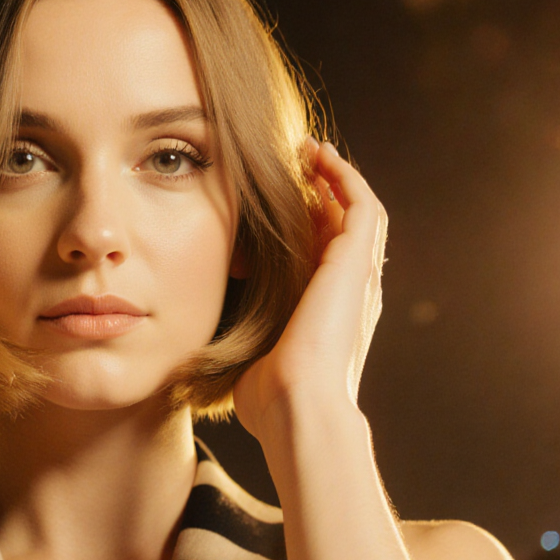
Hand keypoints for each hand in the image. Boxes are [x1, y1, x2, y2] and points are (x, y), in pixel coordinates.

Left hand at [232, 139, 385, 439]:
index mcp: (333, 315)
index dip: (309, 225)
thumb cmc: (270, 400)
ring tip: (310, 152)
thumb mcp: (251, 362)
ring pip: (360, 210)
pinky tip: (319, 158)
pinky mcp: (357, 263)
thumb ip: (238, 348)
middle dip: (326, 192)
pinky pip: (363, 205)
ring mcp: (361, 278)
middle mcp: (355, 293)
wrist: (299, 407)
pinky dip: (345, 178)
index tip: (281, 200)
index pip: (327, 257)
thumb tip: (196, 353)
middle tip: (298, 162)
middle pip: (347, 228)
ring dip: (337, 177)